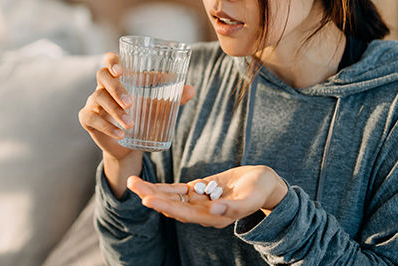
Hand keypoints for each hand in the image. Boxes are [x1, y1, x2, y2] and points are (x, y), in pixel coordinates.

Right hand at [78, 52, 194, 195]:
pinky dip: (107, 127)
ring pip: (98, 98)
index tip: (121, 70)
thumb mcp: (158, 106)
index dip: (112, 61)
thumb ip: (174, 97)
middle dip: (116, 89)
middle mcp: (102, 86)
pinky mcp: (87, 118)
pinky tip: (120, 134)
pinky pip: (92, 119)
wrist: (128, 145)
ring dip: (115, 112)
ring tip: (131, 124)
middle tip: (131, 103)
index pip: (110, 60)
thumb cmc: (142, 116)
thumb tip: (192, 89)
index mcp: (119, 77)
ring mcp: (93, 101)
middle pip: (102, 76)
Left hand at [127, 165, 288, 228]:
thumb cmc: (261, 191)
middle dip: (151, 196)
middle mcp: (203, 211)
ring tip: (134, 182)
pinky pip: (179, 190)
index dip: (165, 206)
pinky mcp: (201, 190)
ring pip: (172, 197)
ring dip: (153, 191)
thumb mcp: (252, 197)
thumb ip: (234, 206)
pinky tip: (150, 184)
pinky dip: (164, 187)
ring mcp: (200, 201)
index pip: (184, 213)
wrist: (266, 185)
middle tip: (132, 184)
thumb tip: (215, 209)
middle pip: (172, 205)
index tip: (147, 199)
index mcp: (214, 216)